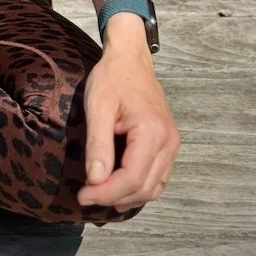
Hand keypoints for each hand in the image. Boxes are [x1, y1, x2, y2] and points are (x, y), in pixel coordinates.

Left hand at [76, 46, 180, 210]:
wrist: (130, 58)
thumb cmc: (112, 77)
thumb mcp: (98, 107)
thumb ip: (98, 145)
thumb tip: (95, 181)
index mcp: (152, 131)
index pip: (131, 178)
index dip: (106, 193)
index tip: (83, 196)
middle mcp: (168, 141)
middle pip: (144, 188)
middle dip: (114, 197)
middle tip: (86, 197)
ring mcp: (172, 143)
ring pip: (154, 187)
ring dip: (128, 197)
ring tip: (100, 196)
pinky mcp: (169, 143)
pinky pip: (157, 176)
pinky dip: (139, 187)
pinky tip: (118, 187)